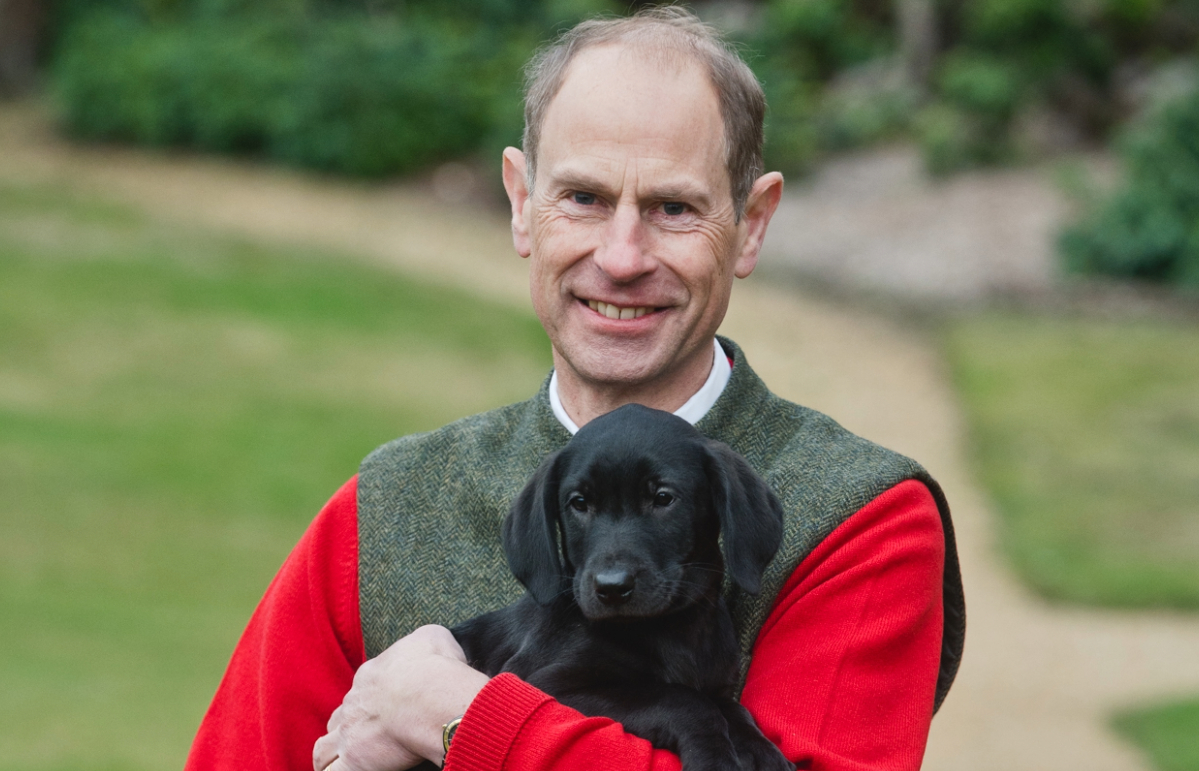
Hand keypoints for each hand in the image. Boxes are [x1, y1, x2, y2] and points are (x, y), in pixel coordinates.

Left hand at [313, 624, 489, 770]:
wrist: (431, 695)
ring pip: (324, 749)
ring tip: (340, 762)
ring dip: (330, 755)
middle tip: (365, 738)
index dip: (370, 701)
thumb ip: (421, 642)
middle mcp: (354, 704)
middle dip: (347, 728)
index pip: (361, 690)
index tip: (387, 708)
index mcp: (369, 676)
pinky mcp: (355, 761)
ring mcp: (349, 733)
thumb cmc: (435, 666)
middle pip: (339, 718)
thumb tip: (427, 647)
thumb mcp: (432, 638)